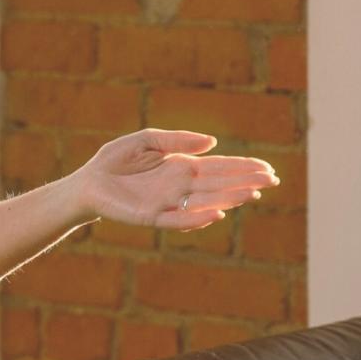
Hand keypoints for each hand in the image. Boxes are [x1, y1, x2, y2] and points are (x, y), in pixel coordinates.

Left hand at [70, 129, 278, 230]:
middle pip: (219, 184)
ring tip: (252, 194)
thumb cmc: (115, 161)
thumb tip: (212, 143)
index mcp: (181, 167)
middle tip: (273, 180)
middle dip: (245, 181)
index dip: (243, 167)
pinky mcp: (151, 216)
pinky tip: (216, 213)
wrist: (87, 181)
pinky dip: (196, 217)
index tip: (267, 167)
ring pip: (205, 202)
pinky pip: (178, 219)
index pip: (219, 167)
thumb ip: (177, 140)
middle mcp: (179, 186)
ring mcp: (168, 202)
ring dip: (229, 198)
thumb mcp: (146, 140)